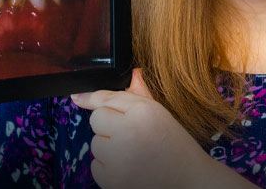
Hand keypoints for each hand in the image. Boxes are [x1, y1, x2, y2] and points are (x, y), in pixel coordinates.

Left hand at [71, 69, 253, 188]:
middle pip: (96, 122)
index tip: (76, 97)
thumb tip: (100, 86)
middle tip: (133, 137)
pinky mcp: (113, 182)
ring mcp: (119, 160)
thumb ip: (131, 94)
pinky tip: (129, 169)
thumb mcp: (157, 112)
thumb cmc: (172, 143)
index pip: (104, 101)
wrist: (189, 180)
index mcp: (142, 112)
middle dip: (109, 127)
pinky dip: (107, 169)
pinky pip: (96, 168)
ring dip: (108, 148)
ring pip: (95, 145)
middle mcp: (128, 133)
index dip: (98, 103)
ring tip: (134, 154)